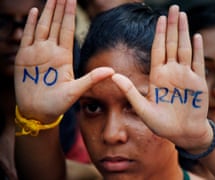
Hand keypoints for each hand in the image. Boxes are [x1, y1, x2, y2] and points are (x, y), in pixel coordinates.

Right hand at [14, 0, 113, 121]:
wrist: (38, 113)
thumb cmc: (58, 104)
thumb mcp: (76, 91)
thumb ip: (92, 79)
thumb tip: (112, 71)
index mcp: (64, 56)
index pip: (67, 30)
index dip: (69, 14)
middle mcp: (51, 51)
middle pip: (56, 24)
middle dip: (59, 8)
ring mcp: (37, 53)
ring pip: (43, 26)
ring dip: (47, 11)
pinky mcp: (24, 58)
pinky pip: (28, 37)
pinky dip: (31, 24)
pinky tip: (36, 11)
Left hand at [112, 5, 210, 150]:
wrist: (183, 133)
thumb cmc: (162, 124)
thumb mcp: (143, 110)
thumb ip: (130, 92)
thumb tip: (113, 76)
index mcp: (158, 76)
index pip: (158, 50)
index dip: (159, 34)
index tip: (159, 18)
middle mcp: (172, 72)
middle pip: (172, 44)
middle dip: (172, 26)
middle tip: (174, 8)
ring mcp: (186, 76)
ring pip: (185, 49)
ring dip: (184, 32)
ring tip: (183, 16)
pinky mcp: (198, 82)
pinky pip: (198, 62)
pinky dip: (198, 49)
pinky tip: (196, 36)